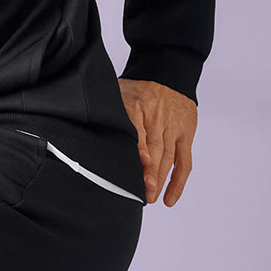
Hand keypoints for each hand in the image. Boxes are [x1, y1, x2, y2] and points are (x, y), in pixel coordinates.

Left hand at [118, 77, 197, 205]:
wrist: (167, 72)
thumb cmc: (138, 88)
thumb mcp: (118, 93)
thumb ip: (108, 114)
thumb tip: (86, 132)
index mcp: (137, 107)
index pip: (138, 129)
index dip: (140, 147)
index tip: (141, 162)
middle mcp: (157, 119)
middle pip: (154, 149)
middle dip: (149, 173)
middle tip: (142, 194)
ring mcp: (172, 128)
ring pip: (167, 158)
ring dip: (160, 180)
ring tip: (150, 198)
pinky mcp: (185, 134)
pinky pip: (184, 161)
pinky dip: (178, 181)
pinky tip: (169, 198)